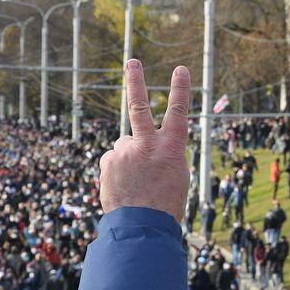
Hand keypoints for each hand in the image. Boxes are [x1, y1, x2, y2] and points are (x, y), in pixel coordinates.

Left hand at [98, 60, 191, 221]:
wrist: (142, 227)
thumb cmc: (165, 204)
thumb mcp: (174, 175)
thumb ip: (158, 154)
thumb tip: (137, 147)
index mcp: (171, 148)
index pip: (178, 112)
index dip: (180, 90)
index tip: (181, 70)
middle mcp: (146, 145)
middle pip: (139, 106)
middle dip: (136, 81)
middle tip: (132, 62)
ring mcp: (125, 152)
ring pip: (124, 146)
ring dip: (128, 158)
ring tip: (135, 182)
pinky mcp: (108, 162)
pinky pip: (113, 160)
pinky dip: (117, 171)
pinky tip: (124, 187)